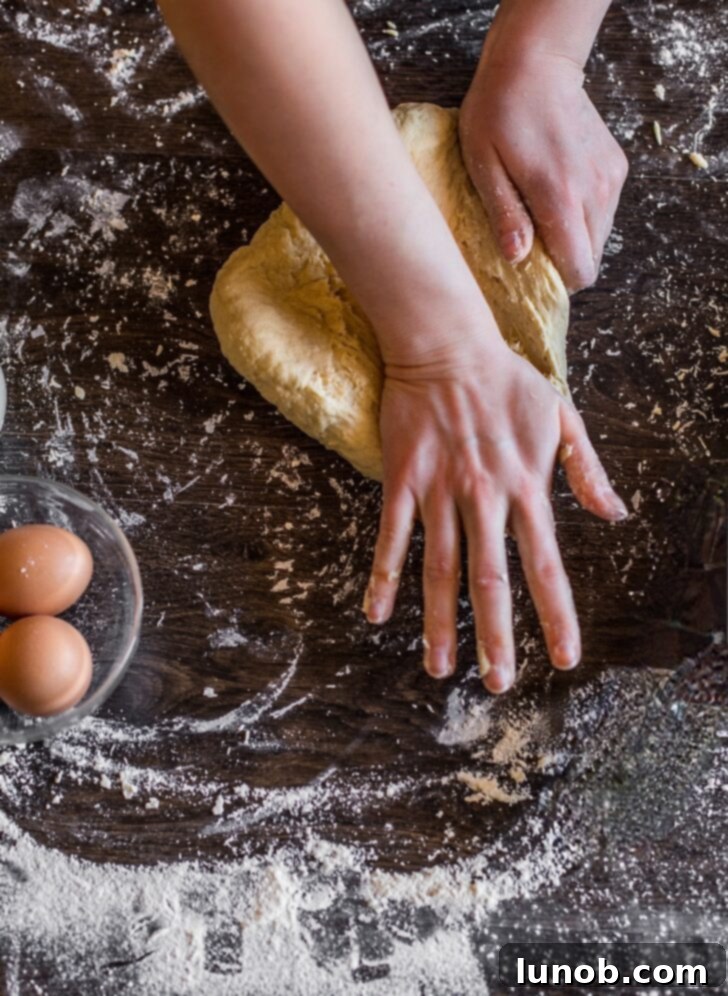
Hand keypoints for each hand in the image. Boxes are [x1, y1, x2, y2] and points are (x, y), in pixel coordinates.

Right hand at [362, 337, 627, 693]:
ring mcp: (440, 490)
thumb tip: (616, 515)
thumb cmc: (508, 380)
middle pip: (490, 580)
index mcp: (527, 487)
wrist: (447, 344)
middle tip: (498, 684)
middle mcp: (485, 497)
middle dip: (496, 637)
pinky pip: (391, 536)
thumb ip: (587, 471)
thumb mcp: (562, 418)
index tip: (565, 658)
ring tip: (440, 669)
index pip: (546, 565)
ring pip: (440, 569)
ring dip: (440, 622)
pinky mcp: (403, 480)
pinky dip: (384, 576)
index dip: (557, 615)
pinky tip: (377, 613)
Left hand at [460, 52, 627, 291]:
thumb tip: (518, 259)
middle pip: (592, 259)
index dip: (559, 281)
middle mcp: (595, 192)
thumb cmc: (498, 113)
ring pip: (600, 238)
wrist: (534, 64)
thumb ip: (505, 215)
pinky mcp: (615, 166)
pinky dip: (583, 216)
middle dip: (564, 262)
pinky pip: (604, 212)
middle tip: (532, 246)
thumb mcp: (485, 167)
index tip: (534, 274)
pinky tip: (557, 196)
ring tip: (542, 217)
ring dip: (574, 239)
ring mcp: (610, 178)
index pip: (579, 268)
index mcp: (561, 198)